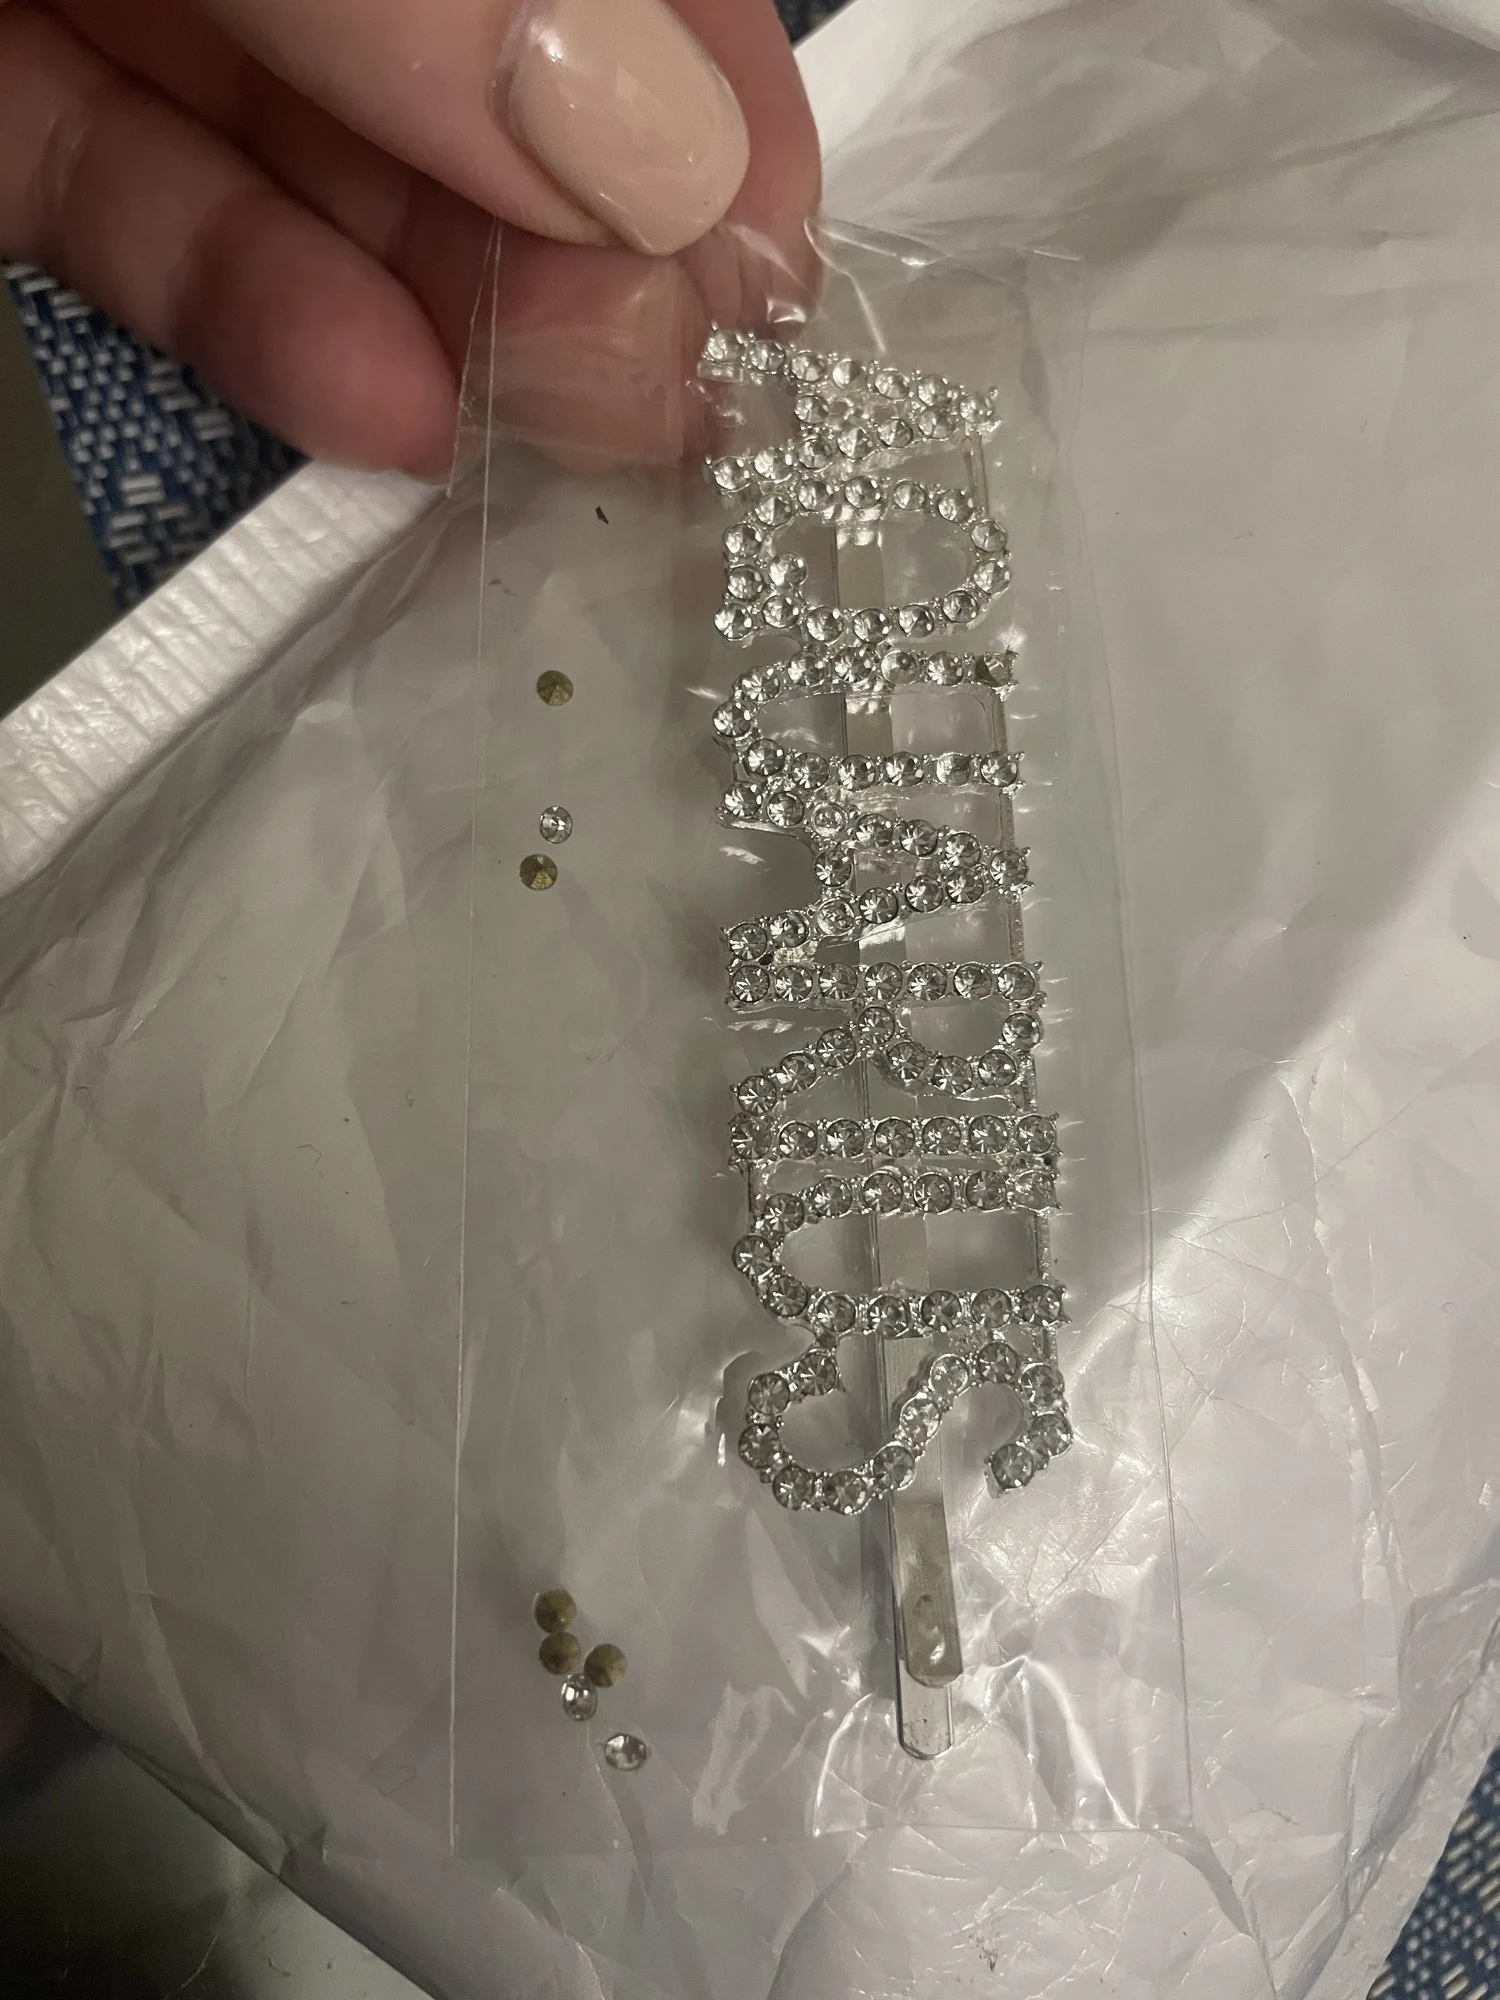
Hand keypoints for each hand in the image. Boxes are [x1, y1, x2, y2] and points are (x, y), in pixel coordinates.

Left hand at [0, 0, 820, 471]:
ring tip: (534, 437)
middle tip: (655, 398)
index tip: (770, 266)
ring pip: (328, 169)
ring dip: (447, 318)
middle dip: (581, 242)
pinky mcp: (7, 106)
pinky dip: (258, 319)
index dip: (704, 88)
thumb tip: (669, 159)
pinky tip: (374, 412)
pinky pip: (143, 213)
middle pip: (477, 82)